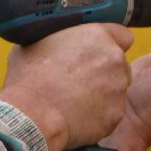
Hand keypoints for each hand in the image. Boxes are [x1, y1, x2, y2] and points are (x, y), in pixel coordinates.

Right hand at [0, 23, 132, 150]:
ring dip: (102, 92)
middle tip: (80, 78)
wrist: (32, 115)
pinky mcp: (116, 114)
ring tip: (75, 99)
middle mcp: (113, 59)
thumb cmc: (29, 79)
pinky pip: (110, 112)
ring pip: (116, 89)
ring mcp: (117, 88)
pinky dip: (97, 114)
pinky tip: (76, 115)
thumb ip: (57, 39)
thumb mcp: (35, 43)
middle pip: (119, 64)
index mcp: (96, 36)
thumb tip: (54, 41)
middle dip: (104, 70)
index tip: (99, 50)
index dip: (110, 43)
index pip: (122, 35)